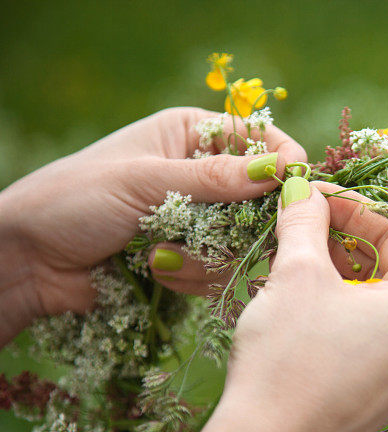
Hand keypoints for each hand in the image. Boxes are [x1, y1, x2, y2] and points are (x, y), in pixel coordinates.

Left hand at [0, 107, 304, 343]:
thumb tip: (277, 173)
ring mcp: (198, 218)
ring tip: (161, 257)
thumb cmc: (74, 200)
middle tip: (235, 242)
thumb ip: (211, 179)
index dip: (282, 163)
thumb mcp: (143, 181)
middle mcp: (201, 174)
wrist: (28, 261)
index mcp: (189, 134)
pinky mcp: (192, 256)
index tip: (295, 190)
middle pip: (260, 196)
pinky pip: (222, 268)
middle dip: (246, 224)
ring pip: (245, 239)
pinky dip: (196, 276)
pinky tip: (157, 272)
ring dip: (209, 255)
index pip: (257, 140)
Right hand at [116, 180, 387, 431]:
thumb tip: (304, 190)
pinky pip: (378, 339)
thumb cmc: (288, 357)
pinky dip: (349, 314)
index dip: (356, 209)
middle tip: (305, 228)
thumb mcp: (298, 274)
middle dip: (348, 244)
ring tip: (300, 265)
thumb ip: (307, 220)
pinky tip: (309, 308)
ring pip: (384, 306)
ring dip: (345, 277)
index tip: (316, 198)